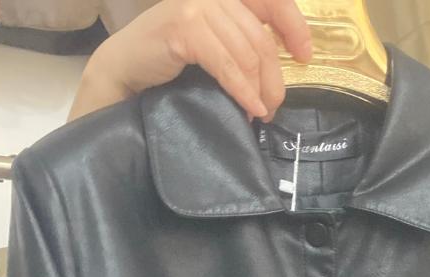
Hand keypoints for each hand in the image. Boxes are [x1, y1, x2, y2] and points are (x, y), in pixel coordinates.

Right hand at [70, 0, 312, 123]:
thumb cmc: (170, 62)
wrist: (124, 71)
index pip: (270, 0)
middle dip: (274, 77)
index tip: (304, 56)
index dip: (294, 26)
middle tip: (274, 107)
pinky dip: (242, 90)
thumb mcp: (214, 44)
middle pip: (260, 37)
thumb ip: (241, 42)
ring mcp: (195, 6)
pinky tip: (249, 109)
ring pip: (247, 52)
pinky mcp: (183, 28)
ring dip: (259, 89)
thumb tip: (278, 70)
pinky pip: (226, 63)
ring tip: (261, 113)